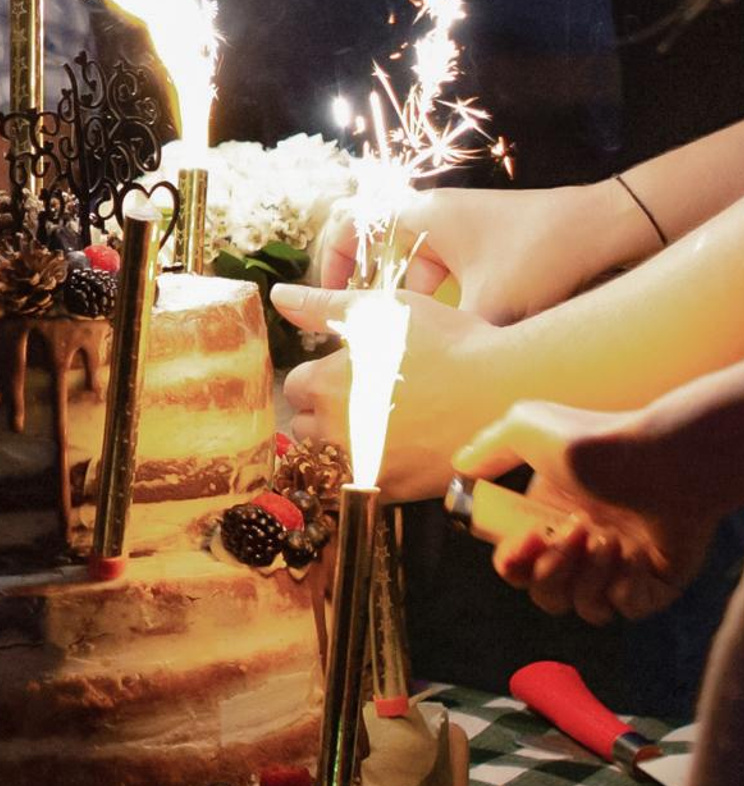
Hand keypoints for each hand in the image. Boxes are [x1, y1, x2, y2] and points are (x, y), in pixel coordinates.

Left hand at [274, 283, 513, 502]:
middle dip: (327, 411)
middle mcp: (336, 429)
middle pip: (307, 424)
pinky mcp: (393, 490)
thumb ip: (324, 307)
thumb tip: (279, 296)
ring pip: (331, 457)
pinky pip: (361, 482)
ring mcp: (364, 464)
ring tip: (383, 424)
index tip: (349, 373)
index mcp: (326, 385)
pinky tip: (400, 449)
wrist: (506, 391)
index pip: (296, 386)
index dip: (321, 376)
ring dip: (345, 443)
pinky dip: (371, 469)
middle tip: (367, 398)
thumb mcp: (382, 312)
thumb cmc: (447, 342)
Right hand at [306, 181, 627, 324]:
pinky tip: (451, 334)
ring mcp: (461, 227)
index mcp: (421, 214)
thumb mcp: (490, 305)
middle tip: (356, 323)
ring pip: (412, 263)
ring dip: (406, 299)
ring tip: (406, 338)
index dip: (330, 261)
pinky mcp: (485, 244)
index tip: (330, 297)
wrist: (608, 229)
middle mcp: (434, 213)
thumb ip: (447, 342)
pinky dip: (439, 299)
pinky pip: (443, 270)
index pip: (347, 223)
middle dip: (364, 285)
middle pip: (375, 244)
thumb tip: (416, 382)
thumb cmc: (544, 255)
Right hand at [453, 371, 743, 622]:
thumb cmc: (597, 441)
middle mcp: (580, 548)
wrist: (664, 459)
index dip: (512, 561)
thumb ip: (488, 449)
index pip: (514, 564)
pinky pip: (625, 611)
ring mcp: (617, 569)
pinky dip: (623, 590)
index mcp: (547, 520)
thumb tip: (460, 465)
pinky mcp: (654, 585)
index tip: (526, 536)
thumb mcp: (526, 428)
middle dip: (552, 569)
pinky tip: (632, 557)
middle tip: (576, 531)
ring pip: (582, 608)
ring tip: (609, 538)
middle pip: (543, 594)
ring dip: (588, 576)